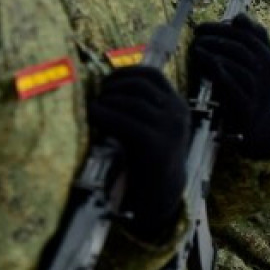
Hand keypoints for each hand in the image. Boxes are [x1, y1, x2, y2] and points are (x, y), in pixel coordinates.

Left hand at [88, 67, 187, 237]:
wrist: (162, 197)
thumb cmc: (147, 160)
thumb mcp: (151, 127)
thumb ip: (139, 107)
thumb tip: (105, 85)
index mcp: (178, 106)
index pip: (152, 75)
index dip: (126, 72)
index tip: (107, 81)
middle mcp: (177, 114)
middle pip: (139, 86)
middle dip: (112, 87)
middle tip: (97, 98)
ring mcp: (169, 129)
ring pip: (131, 102)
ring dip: (106, 101)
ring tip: (92, 109)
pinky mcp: (156, 146)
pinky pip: (125, 121)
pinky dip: (104, 115)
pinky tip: (92, 116)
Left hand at [189, 15, 269, 158]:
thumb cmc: (260, 93)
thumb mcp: (263, 67)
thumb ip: (254, 42)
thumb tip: (239, 17)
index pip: (250, 35)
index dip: (224, 27)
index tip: (203, 26)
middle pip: (243, 47)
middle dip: (217, 37)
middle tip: (197, 35)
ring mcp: (261, 90)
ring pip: (239, 63)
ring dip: (216, 51)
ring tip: (197, 47)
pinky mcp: (249, 108)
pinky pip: (234, 84)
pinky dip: (219, 71)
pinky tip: (206, 63)